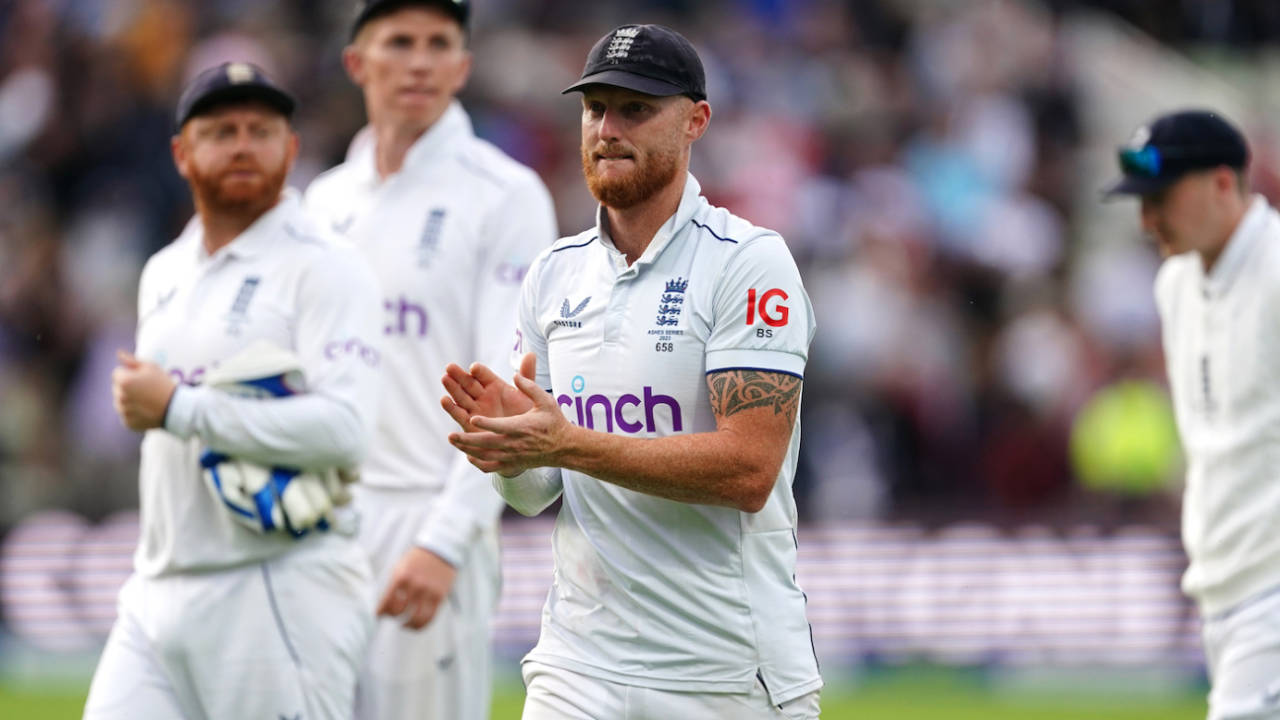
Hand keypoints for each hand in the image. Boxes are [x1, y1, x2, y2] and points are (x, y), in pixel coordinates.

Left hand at [112, 350, 176, 430]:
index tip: (144, 379)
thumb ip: (132, 361)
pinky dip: (134, 413)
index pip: (117, 373)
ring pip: (120, 402)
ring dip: (129, 400)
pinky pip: (126, 414)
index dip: (130, 373)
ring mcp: (123, 411)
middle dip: (128, 387)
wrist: (176, 408)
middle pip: (117, 388)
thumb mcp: (151, 367)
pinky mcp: (127, 423)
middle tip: (146, 390)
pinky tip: (147, 410)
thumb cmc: (164, 384)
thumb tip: (119, 353)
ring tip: (147, 400)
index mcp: (123, 381)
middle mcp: (119, 397)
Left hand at [376, 546, 456, 629]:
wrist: (440, 549)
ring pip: (416, 618)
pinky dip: (422, 625)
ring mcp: (428, 591)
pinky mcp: (440, 596)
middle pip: (399, 611)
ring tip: (405, 625)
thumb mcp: (401, 568)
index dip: (381, 612)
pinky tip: (417, 624)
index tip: (379, 615)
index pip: (387, 601)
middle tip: (393, 617)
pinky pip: (430, 617)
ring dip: (408, 625)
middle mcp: (414, 585)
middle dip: (394, 617)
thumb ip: (394, 586)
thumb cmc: (416, 560)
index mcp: (401, 577)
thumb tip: (386, 607)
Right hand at [440, 352, 536, 431]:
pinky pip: (460, 415)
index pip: (484, 375)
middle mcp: (482, 395)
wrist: (521, 439)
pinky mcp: (470, 423)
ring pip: (461, 396)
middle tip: (450, 367)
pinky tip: (444, 400)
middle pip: (468, 383)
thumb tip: (530, 354)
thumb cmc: (524, 415)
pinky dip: (452, 408)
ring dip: (452, 388)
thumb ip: (526, 375)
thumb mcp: (527, 394)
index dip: (479, 371)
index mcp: (495, 385)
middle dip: (459, 375)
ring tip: (445, 378)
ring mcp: (475, 409)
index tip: (474, 368)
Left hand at [447, 369, 572, 475]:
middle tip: (451, 435)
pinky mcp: (513, 464)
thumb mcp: (546, 401)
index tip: (473, 419)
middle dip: (468, 440)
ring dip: (468, 449)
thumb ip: (530, 387)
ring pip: (486, 455)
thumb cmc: (554, 422)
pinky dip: (478, 463)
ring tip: (453, 441)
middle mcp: (515, 444)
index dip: (487, 423)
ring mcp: (513, 456)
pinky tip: (468, 456)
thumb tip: (515, 375)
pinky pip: (492, 467)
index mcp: (522, 427)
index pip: (501, 426)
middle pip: (487, 443)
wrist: (564, 447)